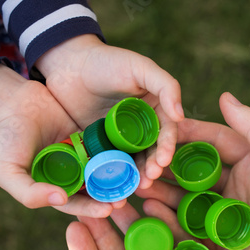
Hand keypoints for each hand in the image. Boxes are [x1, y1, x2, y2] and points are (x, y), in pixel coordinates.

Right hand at [0, 65, 124, 216]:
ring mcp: (82, 155)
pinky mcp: (91, 136)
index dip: (91, 208)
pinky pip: (107, 145)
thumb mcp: (8, 171)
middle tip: (127, 197)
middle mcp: (70, 175)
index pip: (75, 203)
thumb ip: (28, 191)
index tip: (107, 210)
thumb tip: (60, 200)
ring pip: (104, 168)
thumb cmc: (6, 139)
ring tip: (135, 180)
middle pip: (94, 188)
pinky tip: (134, 154)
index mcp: (53, 187)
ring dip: (118, 175)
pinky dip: (119, 151)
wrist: (11, 101)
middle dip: (110, 195)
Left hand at [35, 34, 183, 187]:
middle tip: (149, 179)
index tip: (163, 161)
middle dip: (152, 166)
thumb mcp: (140, 68)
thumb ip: (165, 86)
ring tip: (136, 187)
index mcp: (156, 109)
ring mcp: (121, 139)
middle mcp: (142, 127)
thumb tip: (181, 115)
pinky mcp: (102, 146)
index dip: (166, 147)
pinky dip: (114, 174)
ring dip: (136, 175)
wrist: (69, 66)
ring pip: (133, 160)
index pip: (166, 132)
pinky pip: (110, 163)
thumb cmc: (107, 62)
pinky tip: (114, 184)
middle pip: (151, 151)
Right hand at [135, 92, 249, 249]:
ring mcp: (226, 215)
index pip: (213, 140)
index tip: (159, 130)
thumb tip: (225, 96)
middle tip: (143, 163)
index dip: (186, 134)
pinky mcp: (220, 242)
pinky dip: (170, 219)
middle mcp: (237, 185)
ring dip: (164, 191)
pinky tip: (151, 211)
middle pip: (194, 170)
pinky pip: (189, 227)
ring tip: (140, 186)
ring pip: (187, 198)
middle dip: (169, 164)